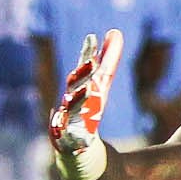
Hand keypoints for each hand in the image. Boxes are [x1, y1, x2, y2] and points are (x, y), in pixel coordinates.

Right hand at [48, 28, 124, 179]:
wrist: (76, 147)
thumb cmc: (87, 111)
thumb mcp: (101, 87)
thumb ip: (108, 61)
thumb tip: (115, 32)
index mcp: (78, 89)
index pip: (83, 71)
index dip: (87, 55)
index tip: (93, 38)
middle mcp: (69, 103)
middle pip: (75, 87)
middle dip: (83, 75)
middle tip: (93, 62)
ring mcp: (66, 122)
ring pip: (70, 111)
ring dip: (78, 100)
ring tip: (88, 90)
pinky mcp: (66, 142)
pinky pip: (66, 137)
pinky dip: (67, 133)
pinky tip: (69, 130)